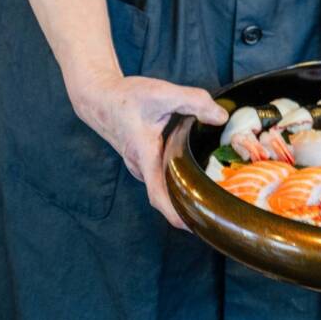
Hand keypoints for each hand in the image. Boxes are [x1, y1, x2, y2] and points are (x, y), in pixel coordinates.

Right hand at [70, 73, 227, 229]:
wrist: (99, 97)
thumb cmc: (127, 97)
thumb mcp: (163, 93)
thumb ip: (194, 102)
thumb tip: (221, 117)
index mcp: (145, 157)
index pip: (159, 196)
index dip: (177, 215)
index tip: (196, 226)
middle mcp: (142, 167)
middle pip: (166, 195)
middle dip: (189, 205)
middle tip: (220, 207)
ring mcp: (141, 165)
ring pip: (165, 184)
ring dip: (184, 189)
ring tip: (214, 190)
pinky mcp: (143, 159)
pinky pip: (162, 174)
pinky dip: (178, 177)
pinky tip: (197, 168)